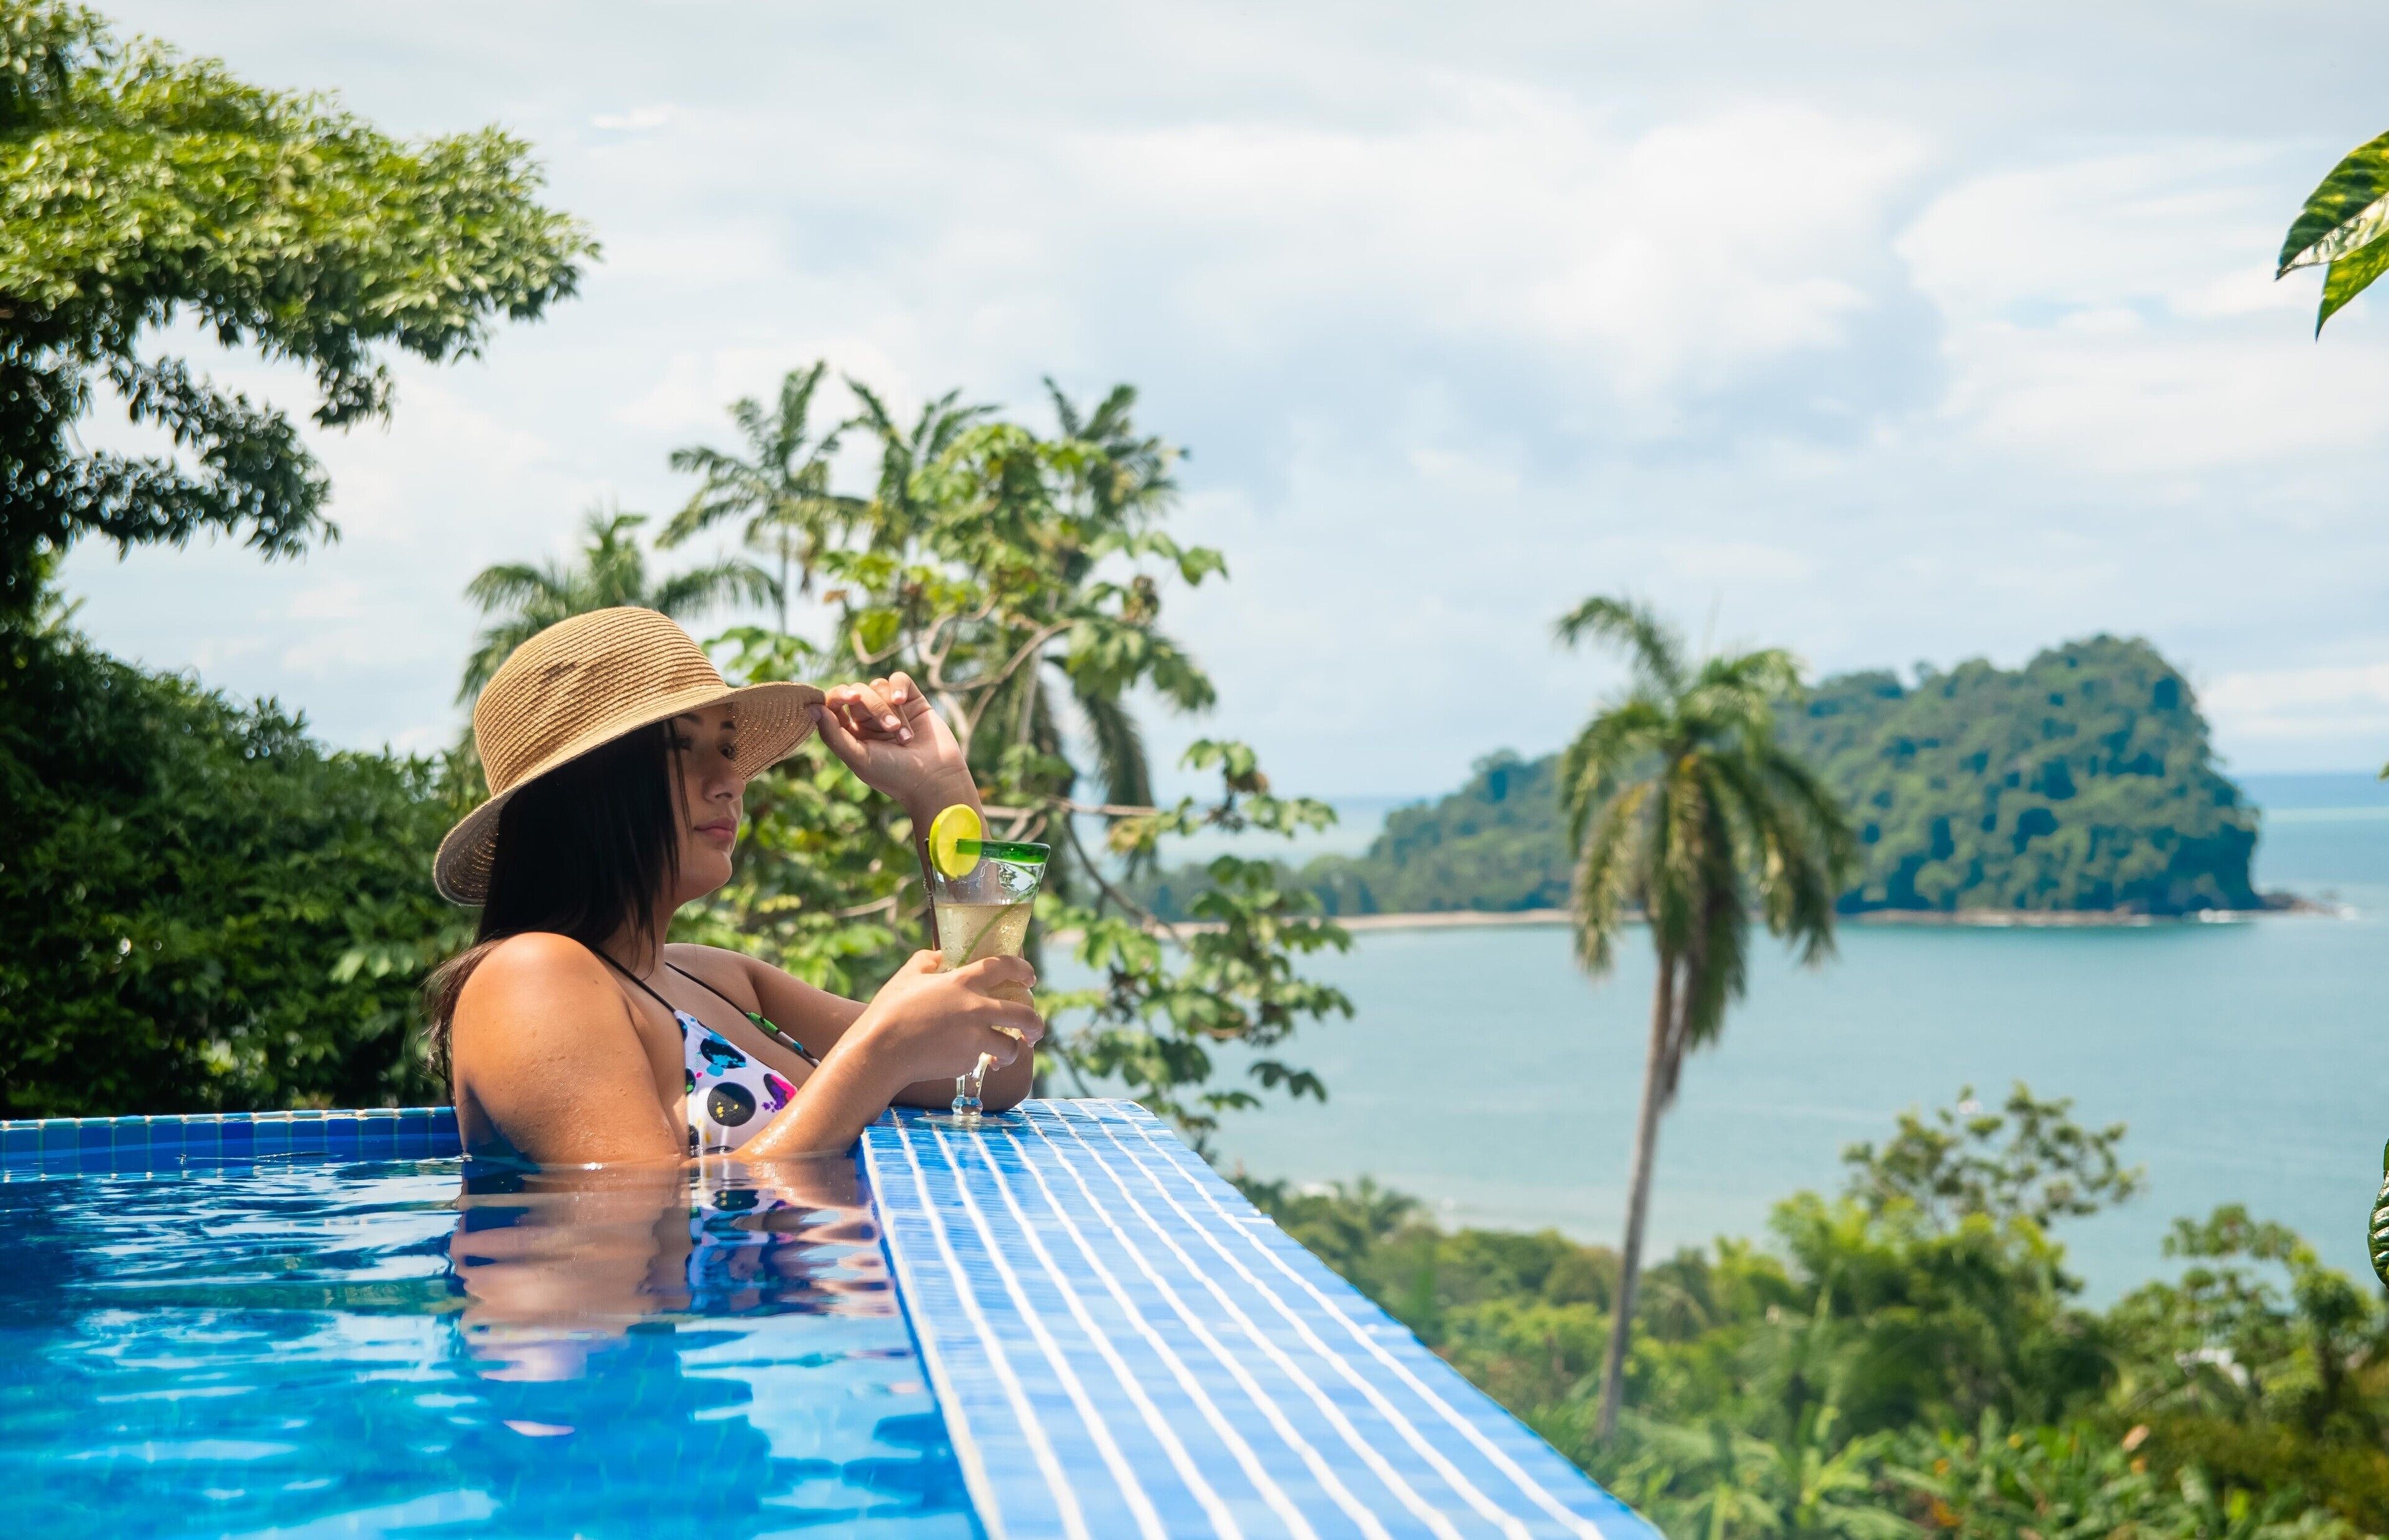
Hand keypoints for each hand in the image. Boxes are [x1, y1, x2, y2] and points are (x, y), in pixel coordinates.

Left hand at [813, 672, 972, 814]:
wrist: (935, 779)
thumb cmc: (894, 775)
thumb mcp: (858, 757)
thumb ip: (832, 734)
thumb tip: (811, 707)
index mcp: (850, 732)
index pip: (834, 703)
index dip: (838, 695)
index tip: (850, 698)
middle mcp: (868, 719)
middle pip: (859, 692)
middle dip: (874, 707)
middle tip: (891, 729)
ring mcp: (891, 708)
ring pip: (879, 687)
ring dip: (891, 709)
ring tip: (905, 735)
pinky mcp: (913, 701)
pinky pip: (899, 679)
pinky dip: (898, 687)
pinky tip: (903, 701)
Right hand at [848, 950, 1043, 1086]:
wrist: (881, 1052)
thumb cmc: (889, 1011)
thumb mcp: (906, 976)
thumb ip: (926, 961)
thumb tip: (938, 956)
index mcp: (963, 981)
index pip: (1005, 966)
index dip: (1023, 969)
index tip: (1030, 977)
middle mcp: (976, 1008)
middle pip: (1024, 1014)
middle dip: (1036, 1023)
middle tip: (1034, 1028)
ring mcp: (974, 1037)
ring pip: (1012, 1046)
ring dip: (1012, 1049)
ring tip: (1006, 1051)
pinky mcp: (967, 1061)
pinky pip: (983, 1061)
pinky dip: (983, 1061)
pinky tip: (974, 1062)